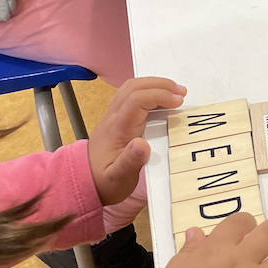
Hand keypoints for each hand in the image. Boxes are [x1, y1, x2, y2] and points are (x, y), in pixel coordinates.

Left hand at [86, 76, 185, 205]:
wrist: (85, 182)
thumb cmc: (105, 181)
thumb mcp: (119, 179)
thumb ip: (130, 162)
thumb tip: (143, 145)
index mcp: (117, 129)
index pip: (137, 100)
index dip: (160, 96)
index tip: (179, 102)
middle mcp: (113, 117)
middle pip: (134, 87)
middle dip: (160, 85)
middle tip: (182, 92)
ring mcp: (112, 114)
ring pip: (130, 87)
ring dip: (154, 84)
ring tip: (174, 92)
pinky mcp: (114, 117)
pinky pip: (129, 94)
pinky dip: (147, 90)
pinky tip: (160, 99)